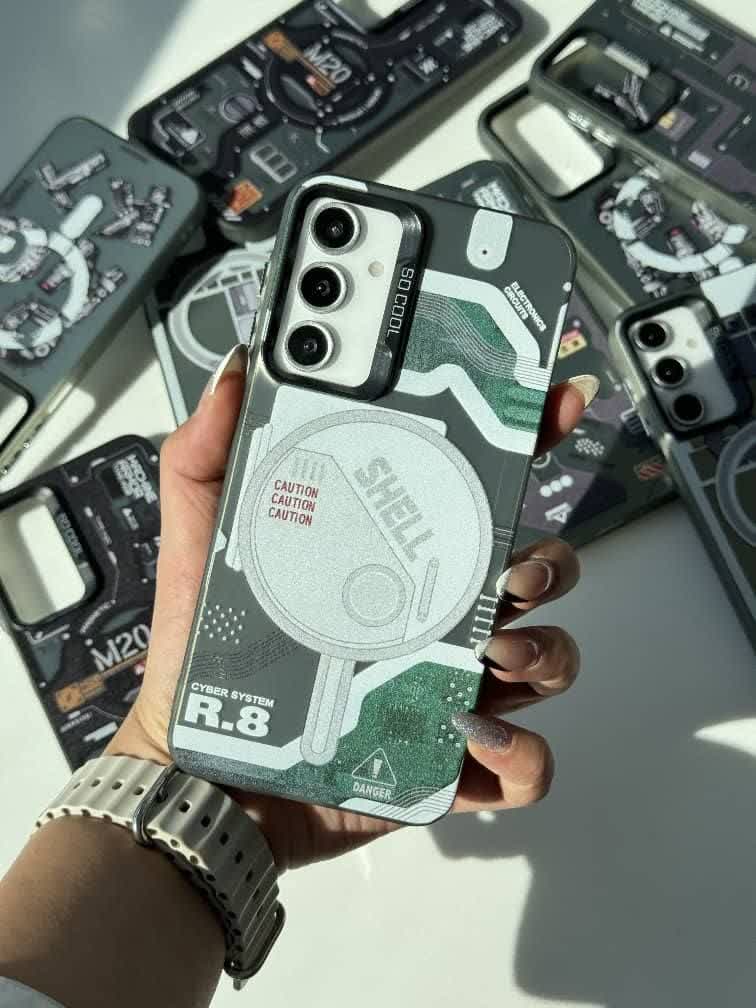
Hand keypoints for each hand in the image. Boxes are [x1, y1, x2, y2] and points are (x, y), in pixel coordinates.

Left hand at [108, 346, 594, 870]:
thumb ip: (208, 458)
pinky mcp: (450, 764)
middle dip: (548, 562)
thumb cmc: (207, 660)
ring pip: (549, 658)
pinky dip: (523, 753)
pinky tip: (477, 735)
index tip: (553, 405)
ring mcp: (450, 691)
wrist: (204, 771)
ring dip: (545, 649)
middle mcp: (436, 620)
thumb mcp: (200, 547)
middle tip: (512, 571)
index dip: (526, 441)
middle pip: (537, 573)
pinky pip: (525, 762)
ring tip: (492, 652)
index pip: (478, 494)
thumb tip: (236, 374)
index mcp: (396, 562)